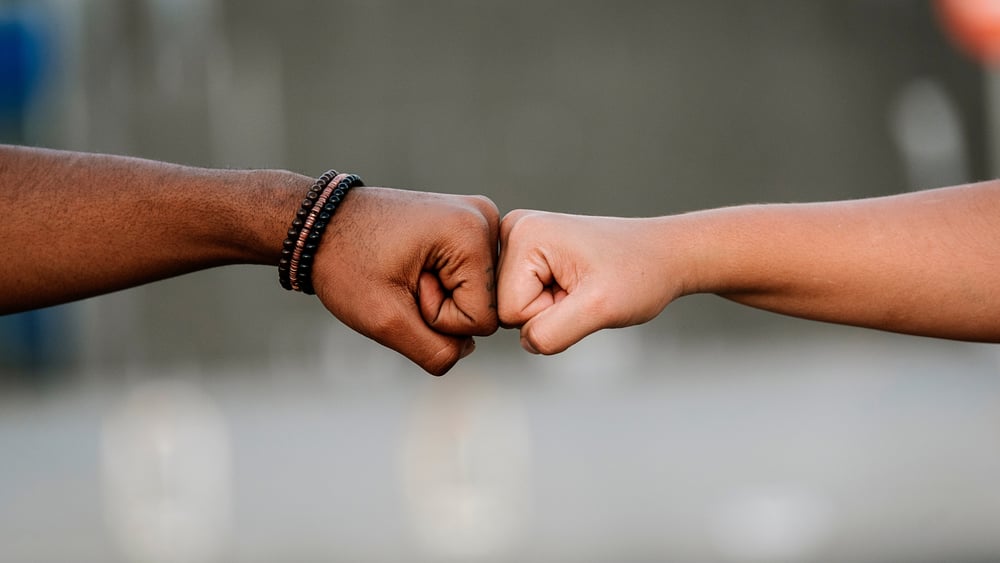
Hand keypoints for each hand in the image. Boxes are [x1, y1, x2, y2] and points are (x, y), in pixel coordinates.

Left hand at [313, 187, 498, 374]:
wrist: (321, 224)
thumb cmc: (346, 263)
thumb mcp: (385, 320)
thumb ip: (436, 352)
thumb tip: (466, 350)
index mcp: (473, 232)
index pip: (483, 320)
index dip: (438, 319)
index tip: (404, 287)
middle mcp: (487, 219)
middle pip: (485, 306)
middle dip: (440, 307)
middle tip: (401, 278)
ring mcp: (480, 220)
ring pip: (477, 296)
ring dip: (439, 297)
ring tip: (405, 270)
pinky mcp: (469, 226)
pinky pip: (469, 280)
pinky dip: (440, 284)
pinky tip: (413, 266)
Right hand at [497, 210, 680, 353]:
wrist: (663, 255)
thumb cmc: (639, 274)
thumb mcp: (599, 309)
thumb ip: (552, 332)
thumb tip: (525, 342)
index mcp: (523, 234)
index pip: (508, 310)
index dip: (548, 314)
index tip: (581, 292)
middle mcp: (513, 229)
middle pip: (505, 308)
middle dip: (547, 311)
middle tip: (582, 291)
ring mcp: (519, 239)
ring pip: (514, 306)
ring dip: (550, 308)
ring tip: (580, 286)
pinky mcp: (528, 251)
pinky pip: (523, 298)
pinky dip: (550, 301)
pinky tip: (574, 284)